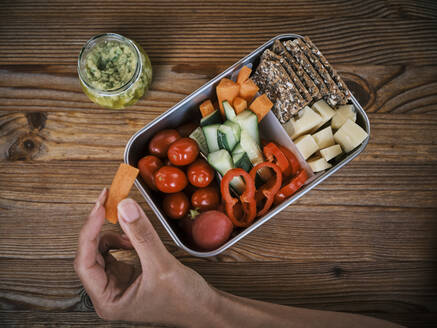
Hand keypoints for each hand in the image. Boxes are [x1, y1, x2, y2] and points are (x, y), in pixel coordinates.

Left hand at [74, 189, 217, 325]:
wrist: (203, 308)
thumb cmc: (184, 299)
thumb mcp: (162, 265)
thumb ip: (142, 235)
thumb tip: (124, 207)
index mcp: (107, 301)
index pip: (85, 262)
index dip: (90, 232)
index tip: (100, 208)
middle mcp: (107, 293)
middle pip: (90, 253)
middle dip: (100, 228)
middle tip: (109, 202)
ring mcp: (116, 284)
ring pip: (101, 250)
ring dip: (113, 234)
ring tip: (132, 231)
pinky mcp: (126, 275)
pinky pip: (114, 251)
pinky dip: (122, 239)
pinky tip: (134, 239)